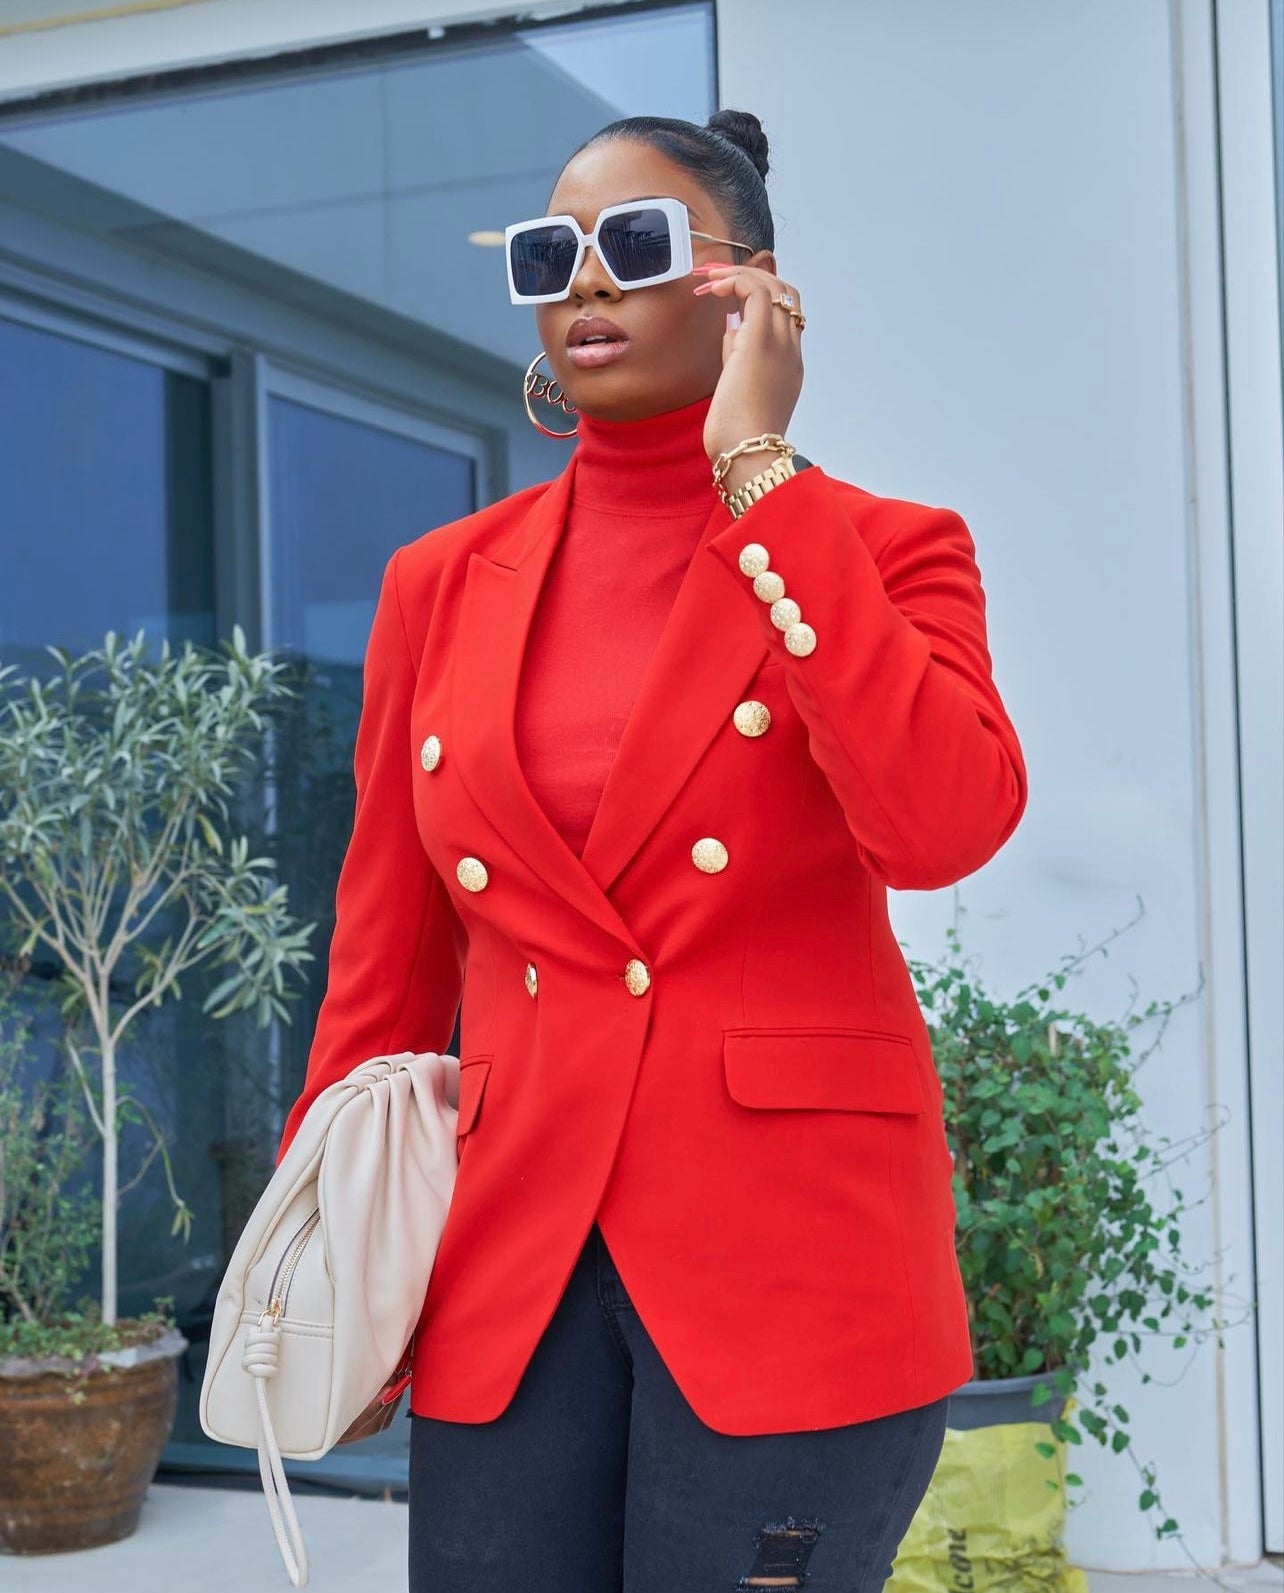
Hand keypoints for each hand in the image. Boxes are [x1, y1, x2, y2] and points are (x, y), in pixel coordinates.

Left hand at [691, 262, 804, 487]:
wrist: (747, 453)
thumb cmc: (738, 434)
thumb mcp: (738, 388)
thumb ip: (736, 355)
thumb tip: (731, 324)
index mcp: (789, 364)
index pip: (785, 315)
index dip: (759, 296)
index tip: (727, 296)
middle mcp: (791, 350)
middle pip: (785, 293)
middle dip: (751, 277)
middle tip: (716, 277)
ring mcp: (780, 344)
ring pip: (774, 286)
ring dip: (740, 274)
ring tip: (710, 279)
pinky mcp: (759, 342)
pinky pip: (755, 292)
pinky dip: (735, 281)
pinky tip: (713, 288)